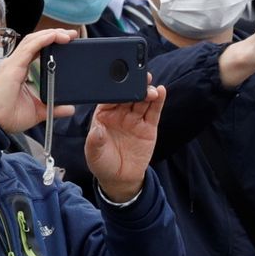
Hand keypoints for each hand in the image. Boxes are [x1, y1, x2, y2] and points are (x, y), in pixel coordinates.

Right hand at [0, 28, 75, 134]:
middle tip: (73, 34)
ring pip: (32, 40)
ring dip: (51, 34)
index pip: (35, 49)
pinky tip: (55, 36)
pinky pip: (30, 48)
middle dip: (54, 34)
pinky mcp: (12, 67)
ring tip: (68, 34)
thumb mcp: (38, 111)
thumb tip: (69, 108)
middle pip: (35, 41)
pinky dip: (43, 40)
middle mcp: (14, 64)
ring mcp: (12, 64)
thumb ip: (54, 108)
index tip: (68, 42)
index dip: (50, 41)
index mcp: (18, 70)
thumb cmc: (7, 116)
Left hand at [84, 84, 164, 202]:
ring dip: (147, 91)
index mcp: (103, 115)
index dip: (114, 88)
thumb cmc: (103, 163)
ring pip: (142, 100)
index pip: (109, 98)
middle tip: (140, 77)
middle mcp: (120, 113)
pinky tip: (161, 91)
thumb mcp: (94, 154)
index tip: (118, 80)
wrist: (120, 178)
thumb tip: (97, 129)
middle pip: (128, 95)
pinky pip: (153, 111)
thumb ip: (95, 141)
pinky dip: (158, 101)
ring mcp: (135, 119)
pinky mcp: (148, 126)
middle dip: (134, 85)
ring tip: (151, 89)